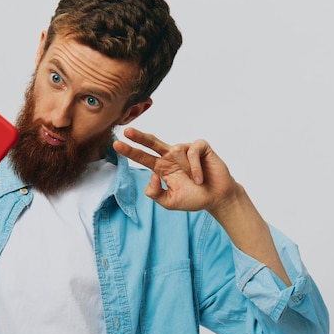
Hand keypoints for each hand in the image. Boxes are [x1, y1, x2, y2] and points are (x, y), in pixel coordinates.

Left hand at [113, 127, 237, 213]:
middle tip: (127, 131)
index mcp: (161, 168)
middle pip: (152, 142)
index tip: (116, 144)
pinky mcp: (200, 147)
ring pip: (174, 150)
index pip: (142, 157)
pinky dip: (195, 167)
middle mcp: (170, 156)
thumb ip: (155, 194)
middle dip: (139, 137)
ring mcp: (185, 150)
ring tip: (194, 181)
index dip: (130, 151)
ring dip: (184, 169)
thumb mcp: (169, 202)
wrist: (217, 198)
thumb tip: (151, 176)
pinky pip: (191, 151)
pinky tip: (200, 177)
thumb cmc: (194, 198)